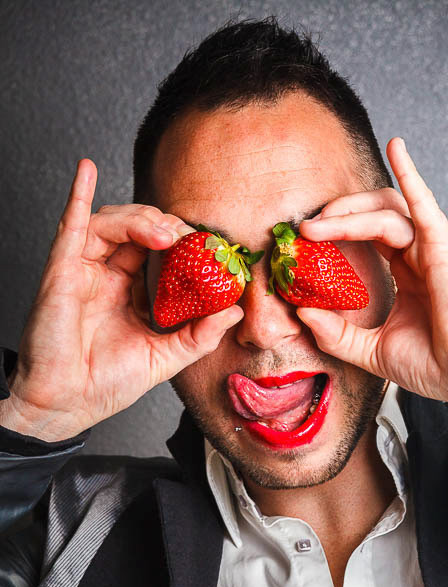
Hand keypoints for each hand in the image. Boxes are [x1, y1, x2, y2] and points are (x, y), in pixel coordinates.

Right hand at [0, 159, 243, 440]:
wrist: (69, 405)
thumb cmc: (107, 384)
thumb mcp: (167, 358)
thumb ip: (201, 335)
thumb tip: (236, 311)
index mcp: (130, 293)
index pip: (159, 253)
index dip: (184, 243)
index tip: (211, 247)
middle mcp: (106, 276)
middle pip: (138, 231)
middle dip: (166, 225)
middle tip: (190, 236)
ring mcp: (83, 271)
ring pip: (112, 224)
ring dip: (141, 220)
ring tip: (167, 233)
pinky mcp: (62, 272)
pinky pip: (70, 226)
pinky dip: (78, 195)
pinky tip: (86, 170)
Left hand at [297, 137, 447, 412]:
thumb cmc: (434, 366)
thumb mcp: (371, 351)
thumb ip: (337, 333)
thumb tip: (301, 313)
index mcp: (407, 275)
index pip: (368, 238)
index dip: (336, 233)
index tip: (303, 244)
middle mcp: (420, 257)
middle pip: (373, 216)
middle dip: (337, 216)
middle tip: (304, 229)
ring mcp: (433, 250)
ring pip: (386, 211)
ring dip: (349, 211)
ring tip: (318, 222)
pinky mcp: (444, 249)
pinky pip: (423, 205)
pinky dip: (410, 174)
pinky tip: (397, 146)